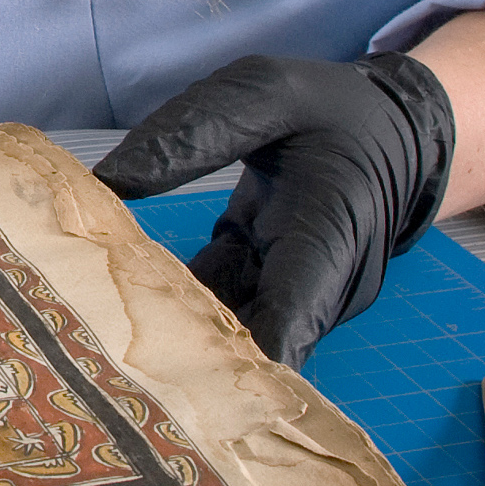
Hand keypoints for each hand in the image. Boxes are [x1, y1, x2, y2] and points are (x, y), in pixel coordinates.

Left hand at [93, 53, 453, 368]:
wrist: (389, 130)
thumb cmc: (331, 110)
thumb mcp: (265, 95)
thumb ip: (192, 133)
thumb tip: (108, 180)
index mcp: (326, 240)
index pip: (286, 327)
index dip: (235, 370)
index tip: (171, 390)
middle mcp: (317, 289)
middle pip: (249, 347)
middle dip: (182, 362)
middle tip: (102, 366)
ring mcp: (293, 295)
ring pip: (229, 333)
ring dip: (170, 337)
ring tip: (95, 344)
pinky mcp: (266, 286)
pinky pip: (219, 309)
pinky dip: (173, 307)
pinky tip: (112, 307)